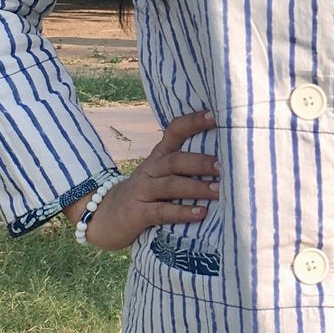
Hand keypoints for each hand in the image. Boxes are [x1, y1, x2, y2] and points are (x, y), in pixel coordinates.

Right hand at [64, 109, 219, 250]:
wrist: (105, 217)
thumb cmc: (145, 195)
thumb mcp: (160, 176)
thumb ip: (185, 168)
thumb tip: (228, 163)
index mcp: (158, 156)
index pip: (174, 131)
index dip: (193, 122)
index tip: (215, 116)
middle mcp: (150, 169)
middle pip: (175, 160)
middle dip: (201, 162)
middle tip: (225, 165)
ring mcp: (142, 191)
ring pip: (171, 185)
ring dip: (197, 187)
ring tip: (219, 191)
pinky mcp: (138, 213)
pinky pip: (162, 211)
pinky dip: (182, 212)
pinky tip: (201, 213)